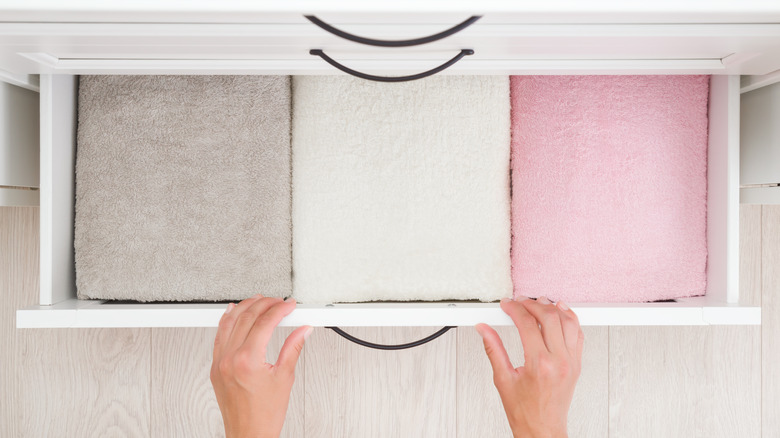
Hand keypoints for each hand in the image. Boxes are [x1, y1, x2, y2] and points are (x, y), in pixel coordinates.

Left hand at [210, 295, 311, 437]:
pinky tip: (233, 313)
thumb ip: (293, 348)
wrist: (249, 435)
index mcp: (248, 361)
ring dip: (244, 307)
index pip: (264, 323)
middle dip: (264, 304)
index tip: (289, 306)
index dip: (279, 309)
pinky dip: (227, 321)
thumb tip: (303, 330)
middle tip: (278, 302)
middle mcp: (230, 359)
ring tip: (258, 300)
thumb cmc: (265, 415)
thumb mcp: (285, 378)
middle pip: (246, 318)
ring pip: (228, 322)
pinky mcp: (215, 367)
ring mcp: (220, 362)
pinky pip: (219, 336)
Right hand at [476, 297, 583, 437]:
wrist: (542, 430)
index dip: (514, 309)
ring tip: (539, 303)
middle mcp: (559, 360)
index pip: (527, 323)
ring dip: (553, 308)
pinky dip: (570, 319)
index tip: (506, 305)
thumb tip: (483, 329)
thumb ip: (493, 349)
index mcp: (539, 364)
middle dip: (532, 304)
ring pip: (568, 321)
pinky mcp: (576, 364)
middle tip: (519, 302)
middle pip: (549, 317)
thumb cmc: (524, 411)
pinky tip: (561, 313)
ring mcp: (571, 361)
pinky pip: (578, 334)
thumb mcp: (503, 379)